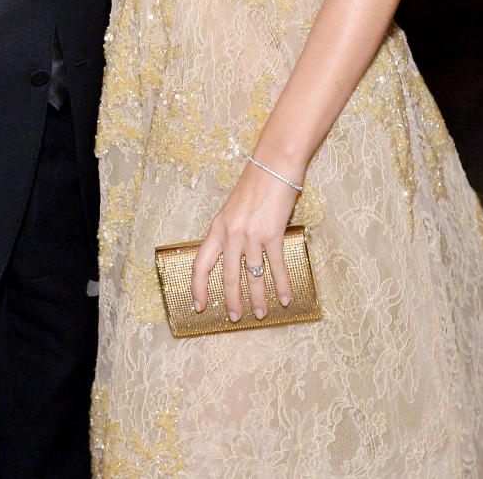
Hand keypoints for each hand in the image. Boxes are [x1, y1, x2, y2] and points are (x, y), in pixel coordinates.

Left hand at [190, 162, 299, 322]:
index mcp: (217, 227)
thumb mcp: (232, 208)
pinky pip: (276, 266)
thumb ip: (230, 231)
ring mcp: (251, 235)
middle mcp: (231, 234)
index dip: (197, 287)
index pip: (201, 264)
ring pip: (252, 276)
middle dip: (231, 300)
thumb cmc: (255, 183)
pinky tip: (285, 298)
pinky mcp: (272, 234)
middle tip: (233, 318)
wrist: (274, 164)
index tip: (198, 306)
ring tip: (260, 314)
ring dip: (258, 298)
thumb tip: (234, 255)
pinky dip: (281, 285)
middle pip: (228, 276)